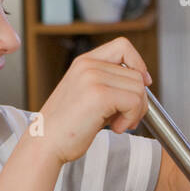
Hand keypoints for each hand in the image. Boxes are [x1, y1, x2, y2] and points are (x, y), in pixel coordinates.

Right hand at [35, 37, 152, 165]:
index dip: (138, 64)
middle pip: (136, 75)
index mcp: (84, 62)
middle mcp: (88, 65)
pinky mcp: (99, 95)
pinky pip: (134, 102)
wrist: (46, 144)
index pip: (123, 46)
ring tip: (116, 124)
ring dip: (135, 112)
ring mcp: (93, 78)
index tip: (143, 83)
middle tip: (123, 118)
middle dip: (138, 101)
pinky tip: (115, 128)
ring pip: (139, 89)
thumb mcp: (89, 95)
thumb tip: (143, 84)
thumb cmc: (68, 126)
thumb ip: (111, 84)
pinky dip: (130, 119)